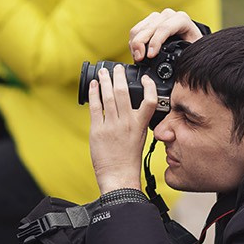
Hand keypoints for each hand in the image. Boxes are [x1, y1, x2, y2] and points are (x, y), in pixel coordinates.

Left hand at [89, 65, 157, 193]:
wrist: (118, 175)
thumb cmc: (129, 159)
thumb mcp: (140, 138)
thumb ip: (137, 121)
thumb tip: (131, 107)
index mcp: (140, 125)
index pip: (150, 100)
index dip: (148, 86)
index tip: (144, 78)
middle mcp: (127, 122)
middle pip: (123, 92)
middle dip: (119, 76)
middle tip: (117, 68)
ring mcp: (111, 125)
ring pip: (108, 96)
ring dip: (105, 80)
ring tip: (103, 72)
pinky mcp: (97, 130)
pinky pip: (95, 107)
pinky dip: (94, 93)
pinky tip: (94, 85)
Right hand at [129, 9, 203, 61]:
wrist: (190, 40)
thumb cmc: (192, 47)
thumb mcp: (192, 50)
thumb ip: (184, 54)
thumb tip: (172, 64)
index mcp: (181, 20)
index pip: (165, 28)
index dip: (155, 42)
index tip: (150, 55)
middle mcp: (168, 15)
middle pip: (149, 28)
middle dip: (141, 44)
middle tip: (139, 59)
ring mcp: (157, 17)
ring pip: (140, 28)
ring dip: (135, 44)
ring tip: (138, 58)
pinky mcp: (148, 21)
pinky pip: (136, 30)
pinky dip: (133, 42)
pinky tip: (137, 52)